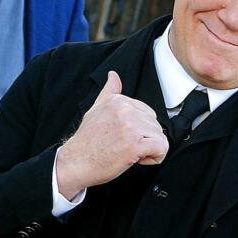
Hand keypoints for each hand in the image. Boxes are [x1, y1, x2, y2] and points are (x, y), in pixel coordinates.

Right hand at [55, 71, 168, 197]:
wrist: (76, 162)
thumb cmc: (86, 141)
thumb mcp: (95, 109)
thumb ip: (109, 92)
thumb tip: (113, 75)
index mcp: (119, 101)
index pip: (148, 113)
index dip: (140, 129)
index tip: (126, 136)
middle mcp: (126, 111)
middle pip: (155, 125)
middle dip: (146, 139)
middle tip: (127, 146)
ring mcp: (130, 127)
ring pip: (160, 137)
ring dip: (150, 149)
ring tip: (130, 153)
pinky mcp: (134, 145)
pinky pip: (161, 148)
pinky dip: (155, 157)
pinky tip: (139, 159)